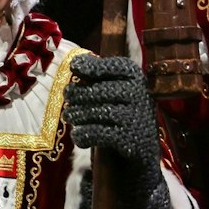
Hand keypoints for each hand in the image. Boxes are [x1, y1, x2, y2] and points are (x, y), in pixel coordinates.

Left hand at [66, 54, 160, 169]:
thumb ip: (98, 75)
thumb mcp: (114, 88)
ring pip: (95, 112)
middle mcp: (139, 93)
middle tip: (67, 98)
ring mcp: (136, 116)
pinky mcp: (130, 138)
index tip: (73, 67)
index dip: (90, 66)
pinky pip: (97, 133)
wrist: (141, 146)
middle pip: (98, 91)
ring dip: (76, 115)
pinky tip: (78, 135)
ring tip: (69, 116)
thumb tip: (75, 62)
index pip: (112, 67)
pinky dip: (82, 134)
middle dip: (76, 94)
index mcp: (135, 77)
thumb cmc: (120, 110)